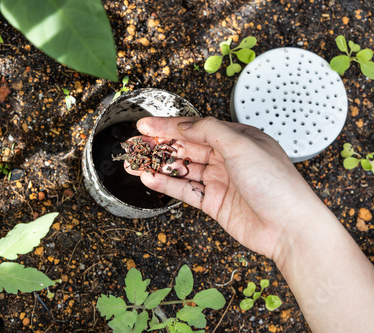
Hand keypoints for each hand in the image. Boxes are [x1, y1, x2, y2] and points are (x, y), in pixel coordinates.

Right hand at [128, 116, 326, 259]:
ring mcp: (219, 181)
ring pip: (182, 169)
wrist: (289, 227)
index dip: (168, 126)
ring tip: (134, 163)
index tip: (145, 125)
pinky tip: (150, 179)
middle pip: (185, 148)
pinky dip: (167, 184)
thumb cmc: (276, 183)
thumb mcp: (242, 145)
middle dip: (158, 145)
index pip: (195, 128)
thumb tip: (183, 125)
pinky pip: (185, 190)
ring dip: (158, 166)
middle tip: (135, 144)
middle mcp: (226, 158)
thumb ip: (209, 131)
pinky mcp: (213, 202)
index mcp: (236, 139)